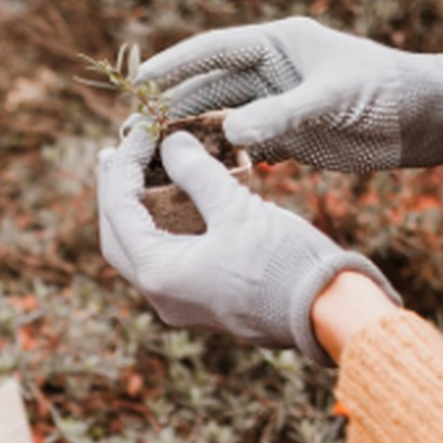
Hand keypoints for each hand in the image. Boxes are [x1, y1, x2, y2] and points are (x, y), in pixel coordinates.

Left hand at [97, 124, 400, 364]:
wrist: (327, 313)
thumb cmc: (283, 262)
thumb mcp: (237, 209)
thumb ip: (197, 173)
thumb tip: (171, 143)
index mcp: (158, 274)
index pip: (119, 209)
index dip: (124, 163)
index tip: (142, 129)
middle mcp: (159, 294)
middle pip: (117, 235)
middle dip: (115, 191)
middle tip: (116, 153)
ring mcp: (178, 302)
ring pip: (140, 250)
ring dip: (137, 210)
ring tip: (139, 172)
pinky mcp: (200, 300)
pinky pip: (167, 259)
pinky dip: (163, 227)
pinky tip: (172, 201)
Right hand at [136, 17, 442, 171]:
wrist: (427, 121)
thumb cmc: (387, 94)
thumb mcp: (334, 100)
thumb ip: (281, 115)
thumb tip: (229, 131)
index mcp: (278, 45)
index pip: (213, 51)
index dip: (173, 67)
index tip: (139, 84)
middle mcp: (269, 72)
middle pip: (206, 88)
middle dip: (168, 109)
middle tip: (131, 132)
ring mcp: (274, 105)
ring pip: (216, 120)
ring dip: (185, 138)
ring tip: (149, 157)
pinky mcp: (282, 137)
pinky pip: (238, 147)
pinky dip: (214, 160)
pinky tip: (189, 177)